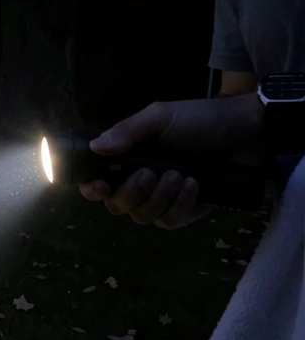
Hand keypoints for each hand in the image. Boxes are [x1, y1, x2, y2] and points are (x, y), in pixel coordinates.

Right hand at [79, 94, 263, 227]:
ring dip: (159, 197)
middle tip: (150, 173)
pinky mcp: (186, 211)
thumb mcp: (160, 118)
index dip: (93, 189)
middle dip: (131, 193)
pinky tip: (193, 185)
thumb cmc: (200, 120)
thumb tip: (95, 148)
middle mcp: (140, 181)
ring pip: (143, 216)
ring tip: (179, 175)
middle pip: (117, 205)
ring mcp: (163, 199)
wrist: (247, 132)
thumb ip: (126, 131)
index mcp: (127, 158)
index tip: (101, 185)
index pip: (97, 182)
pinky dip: (179, 205)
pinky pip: (169, 221)